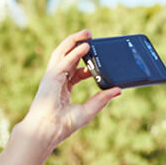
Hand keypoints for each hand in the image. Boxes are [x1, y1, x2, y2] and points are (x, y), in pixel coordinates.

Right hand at [21, 29, 121, 152]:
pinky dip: (75, 52)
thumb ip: (101, 99)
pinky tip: (86, 46)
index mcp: (62, 89)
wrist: (47, 131)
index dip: (86, 65)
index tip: (97, 62)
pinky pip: (64, 60)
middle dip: (78, 44)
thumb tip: (118, 90)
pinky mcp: (51, 77)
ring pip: (62, 53)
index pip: (74, 71)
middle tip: (91, 36)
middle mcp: (56, 81)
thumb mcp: (88, 111)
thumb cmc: (62, 125)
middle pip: (66, 56)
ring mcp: (52, 77)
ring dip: (74, 41)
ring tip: (87, 34)